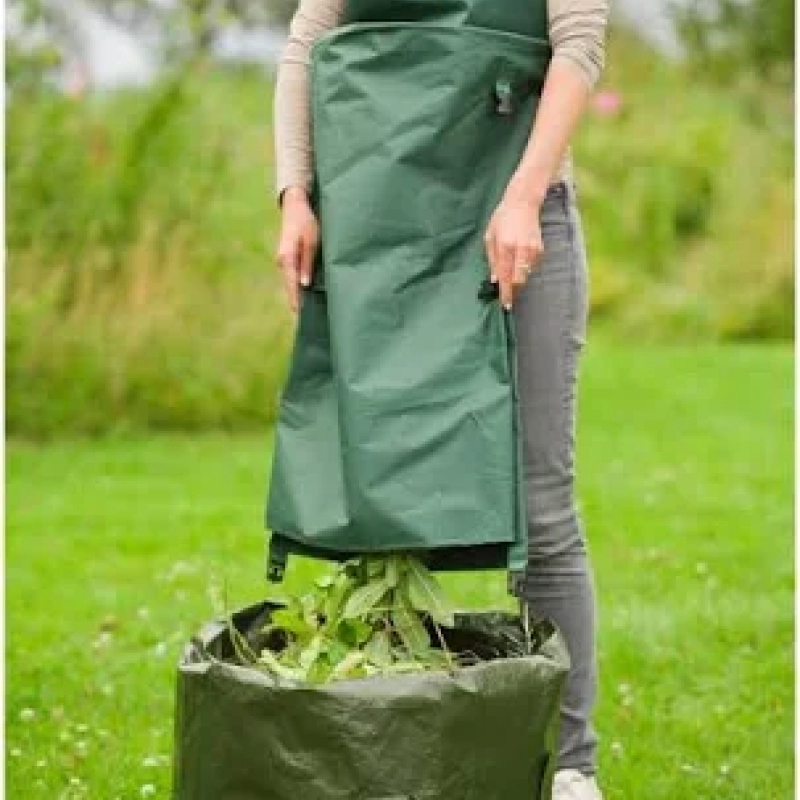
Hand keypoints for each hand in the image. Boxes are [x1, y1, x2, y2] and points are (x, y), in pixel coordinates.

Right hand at [275, 187, 319, 312]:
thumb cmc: (307, 223)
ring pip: (290, 284)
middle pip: (289, 289)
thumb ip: (308, 264)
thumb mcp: (312, 242)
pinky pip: (291, 278)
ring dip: (298, 297)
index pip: (292, 286)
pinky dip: (297, 288)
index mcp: (287, 258)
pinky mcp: (286, 260)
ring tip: (305, 314)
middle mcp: (282, 262)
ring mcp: (283, 262)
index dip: (297, 302)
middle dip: (297, 303)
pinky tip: (304, 297)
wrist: (295, 207)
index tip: (300, 318)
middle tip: (305, 322)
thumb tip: (304, 285)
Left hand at [483, 194, 543, 309]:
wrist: (523, 203)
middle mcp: (521, 250)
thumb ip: (492, 260)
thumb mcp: (489, 237)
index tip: (505, 305)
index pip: (505, 276)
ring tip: (510, 278)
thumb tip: (494, 280)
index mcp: (505, 246)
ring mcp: (533, 250)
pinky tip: (518, 262)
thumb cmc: (502, 219)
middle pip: (519, 280)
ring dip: (518, 281)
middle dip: (514, 292)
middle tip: (508, 299)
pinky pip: (531, 267)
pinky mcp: (540, 250)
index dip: (505, 293)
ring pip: (526, 275)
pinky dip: (524, 270)